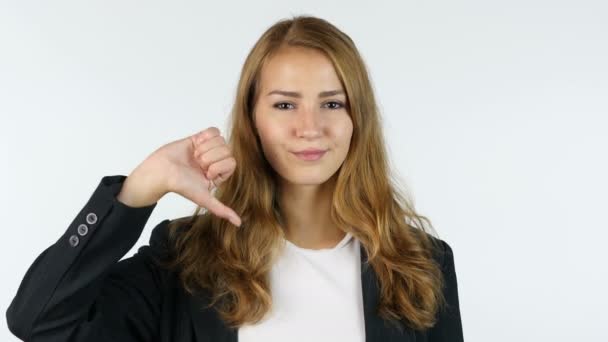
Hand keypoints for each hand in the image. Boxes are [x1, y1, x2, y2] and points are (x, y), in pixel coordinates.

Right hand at [118, 127, 241, 226]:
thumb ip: (222, 210)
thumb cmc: (180, 186)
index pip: (231, 162)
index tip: (205, 173)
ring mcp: (208, 149)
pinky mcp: (199, 138)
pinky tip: (194, 145)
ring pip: (220, 140)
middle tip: (197, 164)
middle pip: (226, 150)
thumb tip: (239, 225)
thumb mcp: (204, 199)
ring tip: (193, 157)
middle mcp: (215, 162)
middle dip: (209, 157)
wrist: (161, 171)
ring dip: (204, 148)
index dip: (218, 166)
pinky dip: (204, 137)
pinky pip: (213, 131)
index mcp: (219, 174)